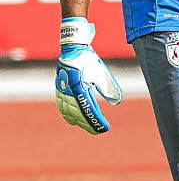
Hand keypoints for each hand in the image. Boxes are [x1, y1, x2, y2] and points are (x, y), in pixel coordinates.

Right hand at [55, 17, 122, 134]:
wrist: (73, 49)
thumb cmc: (89, 61)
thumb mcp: (101, 72)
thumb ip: (109, 87)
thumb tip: (117, 101)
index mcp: (80, 86)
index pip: (90, 109)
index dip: (97, 120)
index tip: (105, 128)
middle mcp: (69, 91)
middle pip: (79, 114)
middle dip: (90, 124)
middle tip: (100, 130)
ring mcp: (62, 92)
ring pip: (69, 113)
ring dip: (80, 121)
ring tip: (91, 127)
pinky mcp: (59, 91)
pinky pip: (62, 107)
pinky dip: (68, 115)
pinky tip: (74, 121)